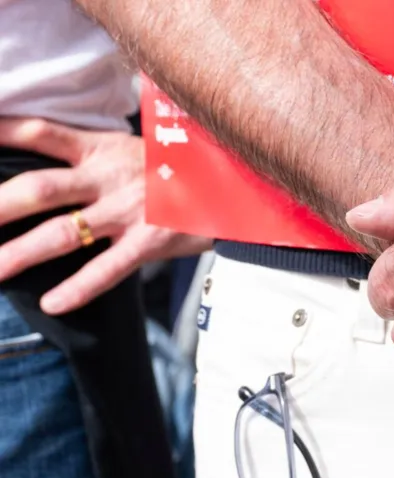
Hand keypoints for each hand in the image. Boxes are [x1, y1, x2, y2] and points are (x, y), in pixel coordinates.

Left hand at [0, 118, 210, 313]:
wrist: (242, 186)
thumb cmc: (193, 167)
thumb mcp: (149, 141)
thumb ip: (113, 145)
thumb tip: (95, 134)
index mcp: (104, 148)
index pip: (41, 133)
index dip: (1, 131)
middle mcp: (109, 178)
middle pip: (38, 189)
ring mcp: (128, 213)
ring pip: (63, 233)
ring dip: (21, 253)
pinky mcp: (150, 243)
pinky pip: (108, 269)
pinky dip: (79, 288)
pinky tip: (53, 304)